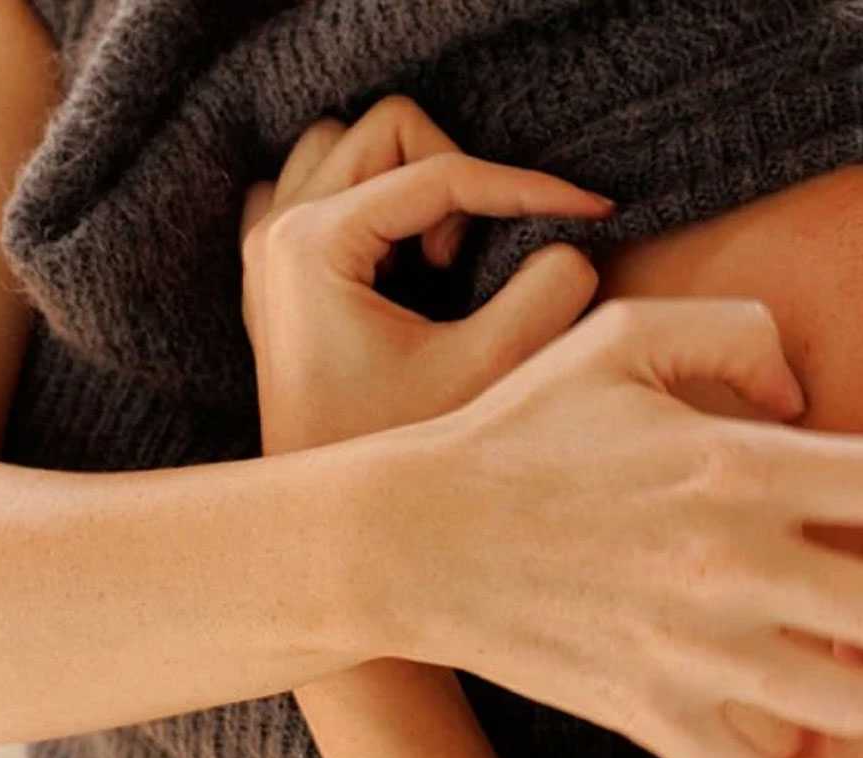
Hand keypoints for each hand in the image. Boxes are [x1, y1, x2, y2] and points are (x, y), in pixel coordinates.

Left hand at [240, 95, 614, 450]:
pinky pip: (319, 186)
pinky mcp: (279, 269)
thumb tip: (575, 245)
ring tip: (439, 259)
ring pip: (349, 147)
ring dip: (412, 184)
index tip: (592, 208)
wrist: (330, 522)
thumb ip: (546, 296)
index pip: (440, 172)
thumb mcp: (485, 373)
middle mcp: (278, 230)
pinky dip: (372, 201)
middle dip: (456, 178)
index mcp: (313, 244)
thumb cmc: (395, 451)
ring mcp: (270, 246)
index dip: (528, 185)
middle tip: (471, 260)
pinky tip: (399, 258)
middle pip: (386, 130)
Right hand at [242, 96, 862, 757]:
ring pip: (858, 703)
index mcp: (735, 465)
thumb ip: (733, 331)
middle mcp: (730, 566)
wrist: (414, 537)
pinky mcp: (652, 715)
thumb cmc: (517, 429)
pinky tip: (805, 734)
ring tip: (862, 649)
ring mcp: (693, 654)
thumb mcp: (616, 338)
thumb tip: (801, 398)